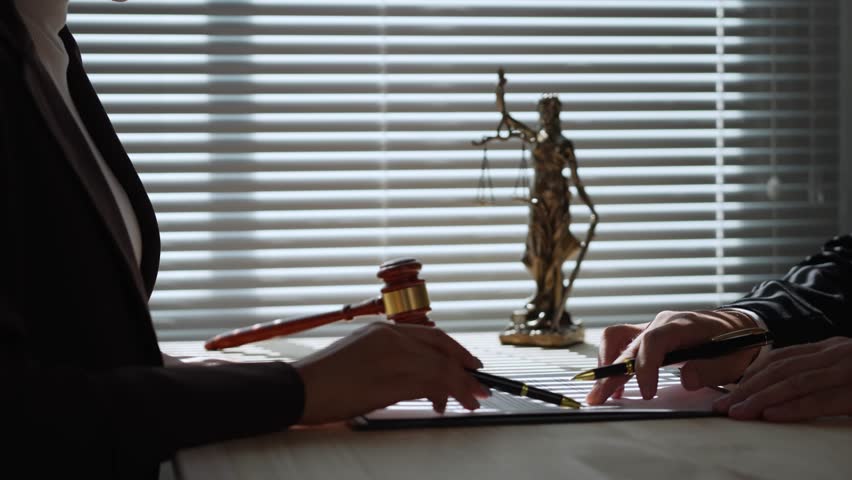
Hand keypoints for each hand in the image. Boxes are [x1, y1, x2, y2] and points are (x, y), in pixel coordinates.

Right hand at [293, 322, 489, 424]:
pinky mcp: (394, 375)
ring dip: (461, 385)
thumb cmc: (324, 381)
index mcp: (382, 329)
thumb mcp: (361, 361)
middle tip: (479, 384)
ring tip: (470, 401)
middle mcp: (391, 336)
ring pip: (442, 366)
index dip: (454, 350)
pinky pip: (433, 381)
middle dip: (465, 367)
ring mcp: (394, 353)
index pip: (430, 335)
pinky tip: (450, 405)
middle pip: (442, 348)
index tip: (467, 363)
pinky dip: (449, 393)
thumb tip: (419, 382)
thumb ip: (391, 364)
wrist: (299, 388)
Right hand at [586, 309, 759, 404]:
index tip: (646, 393)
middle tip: (600, 398)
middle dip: (612, 373)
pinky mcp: (647, 336)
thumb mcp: (734, 359)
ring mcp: (651, 328)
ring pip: (616, 339)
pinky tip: (615, 386)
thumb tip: (687, 380)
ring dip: (606, 365)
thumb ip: (712, 369)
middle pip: (627, 345)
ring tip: (603, 392)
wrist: (738, 326)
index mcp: (682, 325)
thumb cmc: (736, 343)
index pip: (653, 341)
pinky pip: (620, 342)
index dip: (645, 367)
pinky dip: (612, 362)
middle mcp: (661, 323)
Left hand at [713, 336, 851, 421]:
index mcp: (827, 350)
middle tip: (721, 405)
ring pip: (792, 383)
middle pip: (779, 370)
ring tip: (736, 412)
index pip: (779, 359)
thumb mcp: (844, 368)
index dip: (750, 374)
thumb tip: (777, 389)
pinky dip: (791, 407)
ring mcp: (845, 370)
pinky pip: (818, 400)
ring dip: (760, 398)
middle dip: (746, 389)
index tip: (729, 390)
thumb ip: (816, 373)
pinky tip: (769, 415)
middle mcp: (833, 354)